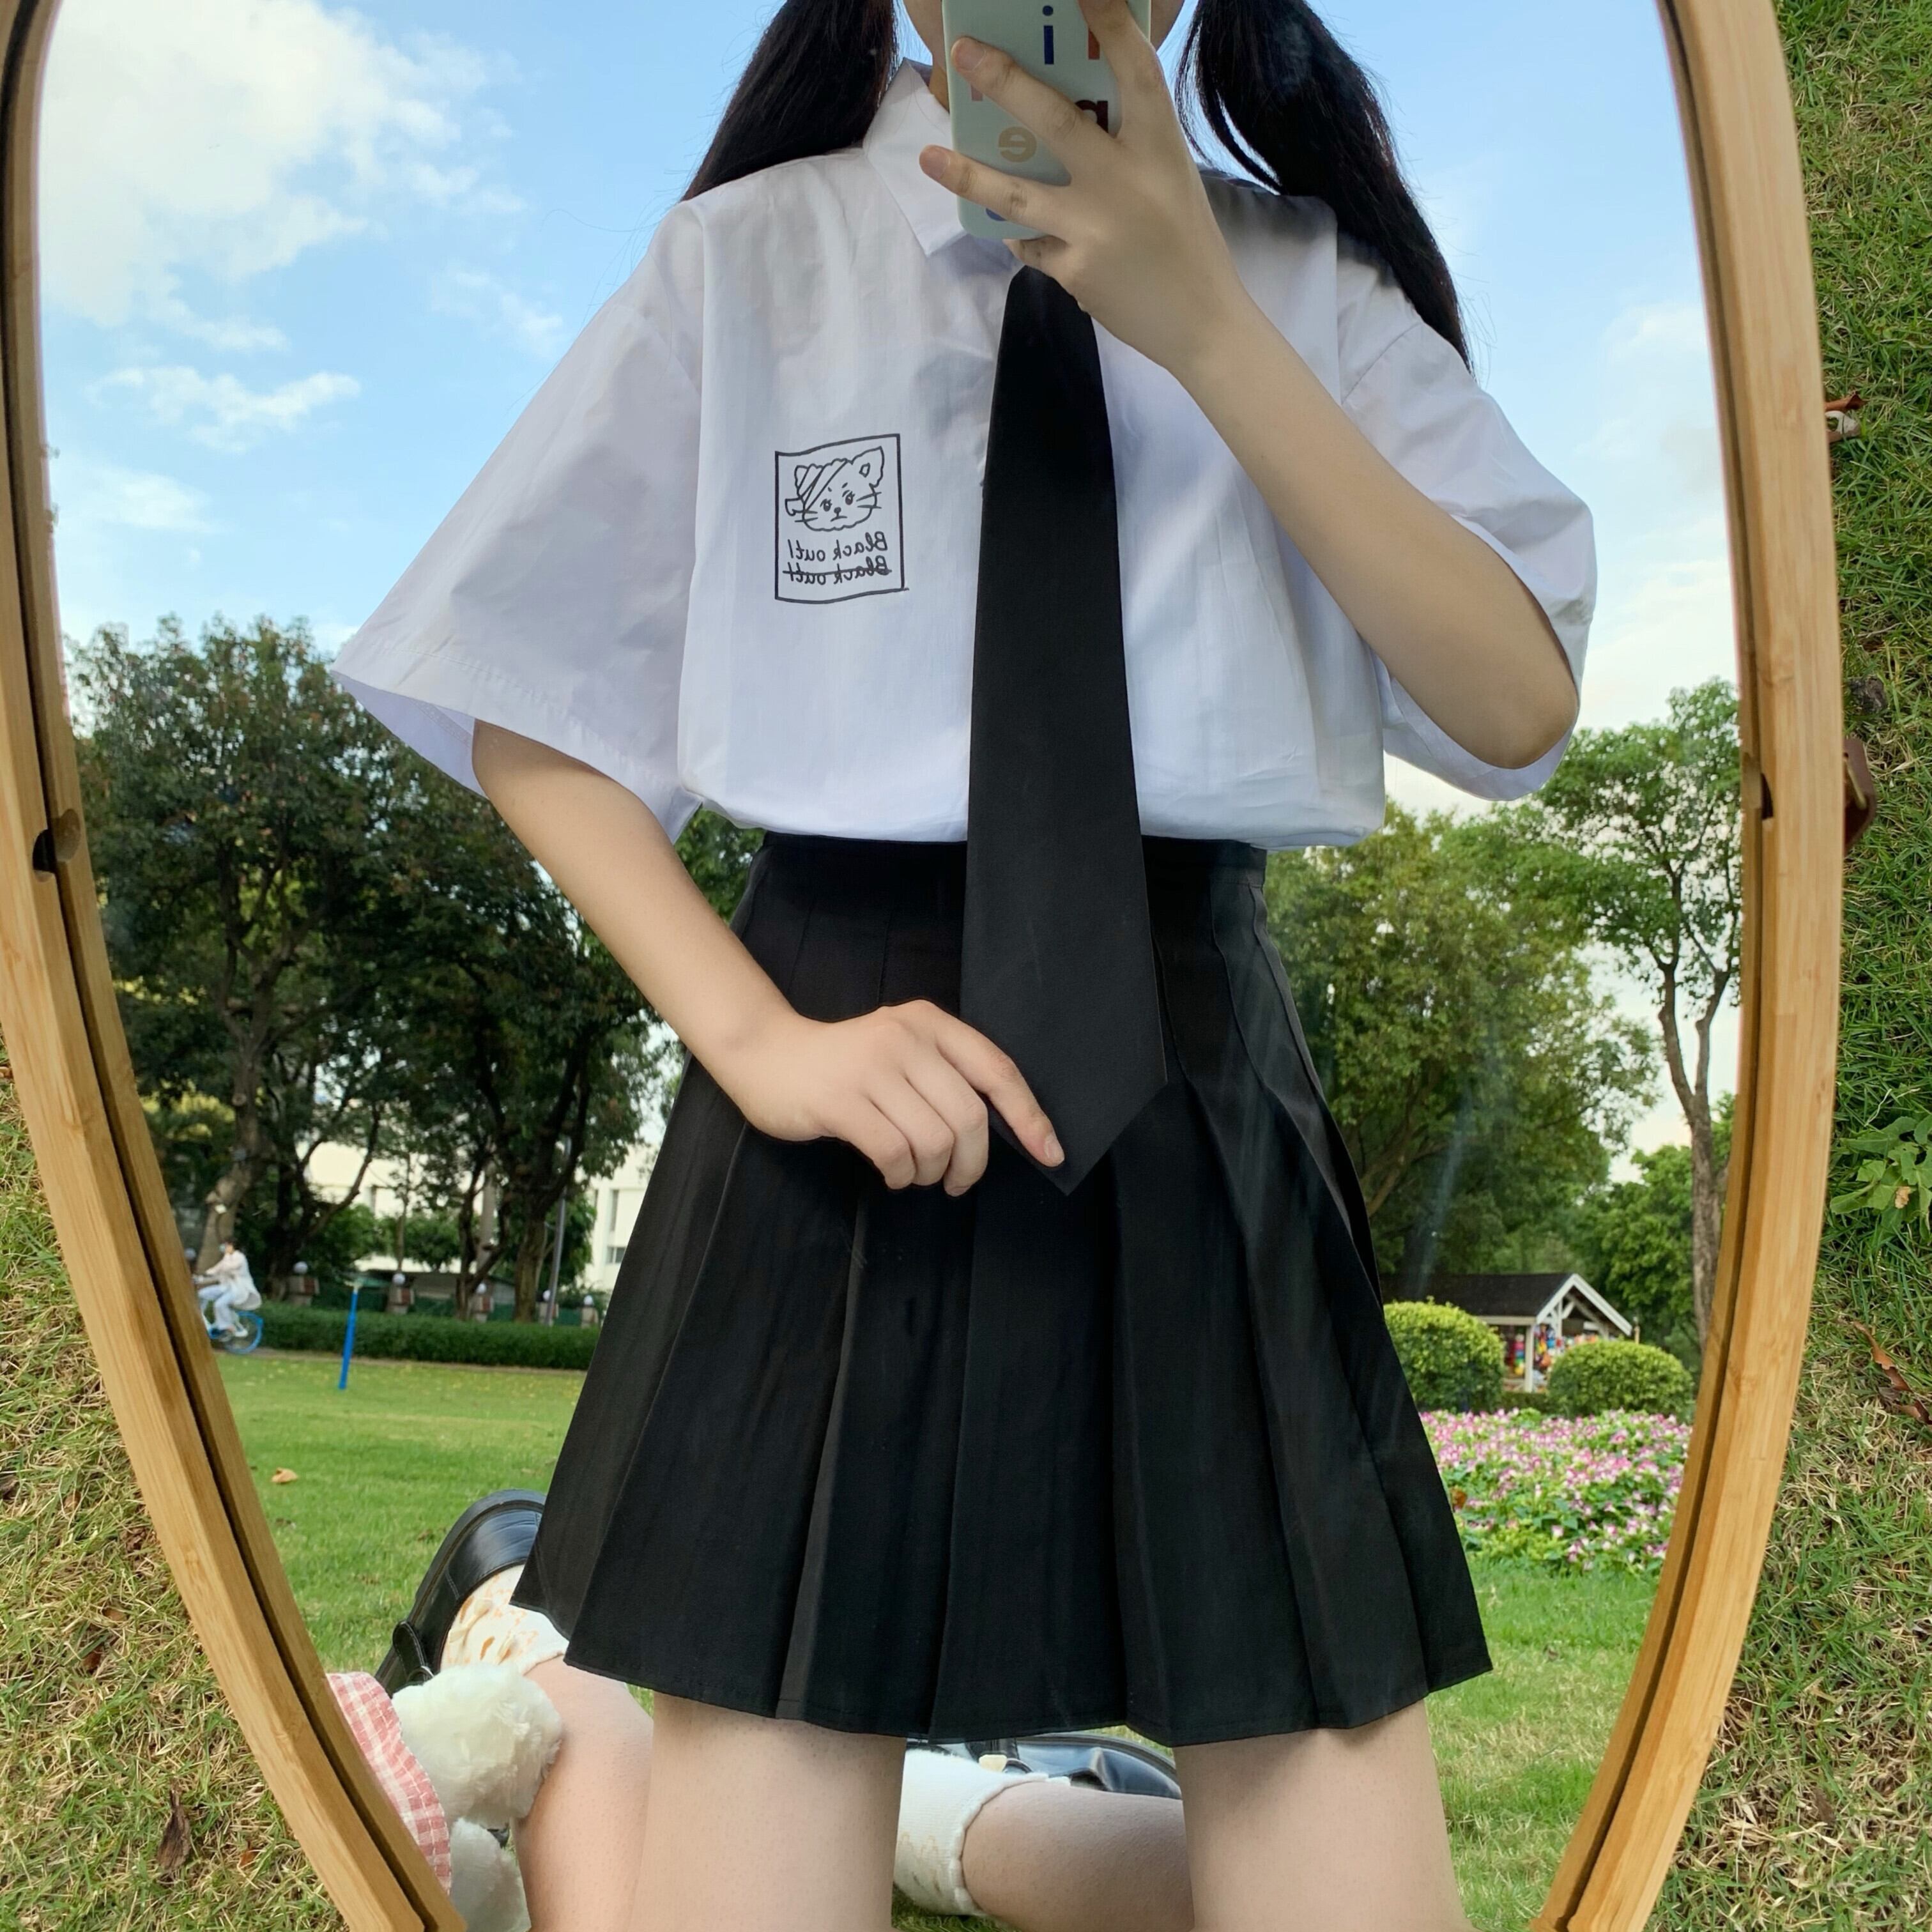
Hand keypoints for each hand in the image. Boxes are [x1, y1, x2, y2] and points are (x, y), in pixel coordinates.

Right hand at [708, 1000, 1062, 1194]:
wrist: (768, 1054)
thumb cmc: (847, 1064)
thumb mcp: (904, 1050)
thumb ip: (948, 1075)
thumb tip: (1008, 1129)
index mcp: (931, 1023)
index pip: (998, 1071)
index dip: (1030, 1117)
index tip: (1050, 1153)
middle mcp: (906, 1038)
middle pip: (970, 1117)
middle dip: (973, 1162)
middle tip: (957, 1181)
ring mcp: (871, 1067)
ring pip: (935, 1140)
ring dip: (933, 1173)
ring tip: (918, 1173)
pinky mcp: (840, 1100)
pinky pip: (894, 1153)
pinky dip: (902, 1175)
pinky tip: (894, 1173)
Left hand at [918, 0, 1257, 380]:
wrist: (1201, 324)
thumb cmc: (1186, 243)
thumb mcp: (1169, 178)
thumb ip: (1127, 146)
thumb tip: (1073, 113)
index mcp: (1159, 147)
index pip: (1135, 69)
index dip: (1109, 22)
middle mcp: (1123, 180)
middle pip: (1055, 120)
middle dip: (1005, 82)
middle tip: (964, 53)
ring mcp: (1094, 227)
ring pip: (1017, 194)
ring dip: (968, 175)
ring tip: (929, 158)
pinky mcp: (1073, 269)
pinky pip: (1030, 243)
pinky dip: (1022, 236)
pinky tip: (1014, 232)